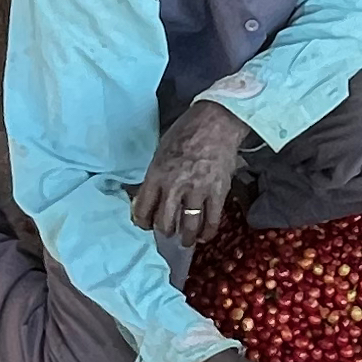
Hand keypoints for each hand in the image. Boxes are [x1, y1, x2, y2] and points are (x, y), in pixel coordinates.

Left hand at [131, 97, 248, 249]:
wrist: (216, 121)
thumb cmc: (186, 131)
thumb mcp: (160, 151)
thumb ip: (155, 175)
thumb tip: (150, 196)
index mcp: (157, 174)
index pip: (143, 209)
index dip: (142, 222)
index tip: (146, 224)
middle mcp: (175, 186)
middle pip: (164, 223)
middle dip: (164, 231)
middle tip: (167, 231)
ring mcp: (198, 190)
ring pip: (188, 226)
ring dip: (185, 237)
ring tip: (185, 240)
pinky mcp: (218, 192)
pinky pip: (212, 220)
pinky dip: (207, 233)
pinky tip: (204, 236)